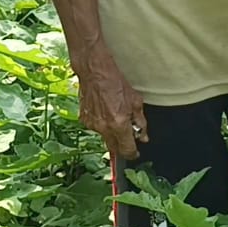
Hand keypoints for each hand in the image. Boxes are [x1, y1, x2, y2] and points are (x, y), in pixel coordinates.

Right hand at [74, 45, 148, 159]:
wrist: (95, 72)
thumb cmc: (116, 83)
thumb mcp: (136, 102)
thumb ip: (140, 123)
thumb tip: (143, 136)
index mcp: (119, 124)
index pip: (126, 149)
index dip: (133, 153)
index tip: (135, 153)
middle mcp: (104, 128)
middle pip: (114, 148)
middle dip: (122, 146)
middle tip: (128, 137)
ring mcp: (92, 125)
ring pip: (105, 137)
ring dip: (112, 133)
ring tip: (115, 115)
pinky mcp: (84, 120)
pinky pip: (96, 128)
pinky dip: (103, 124)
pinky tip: (105, 111)